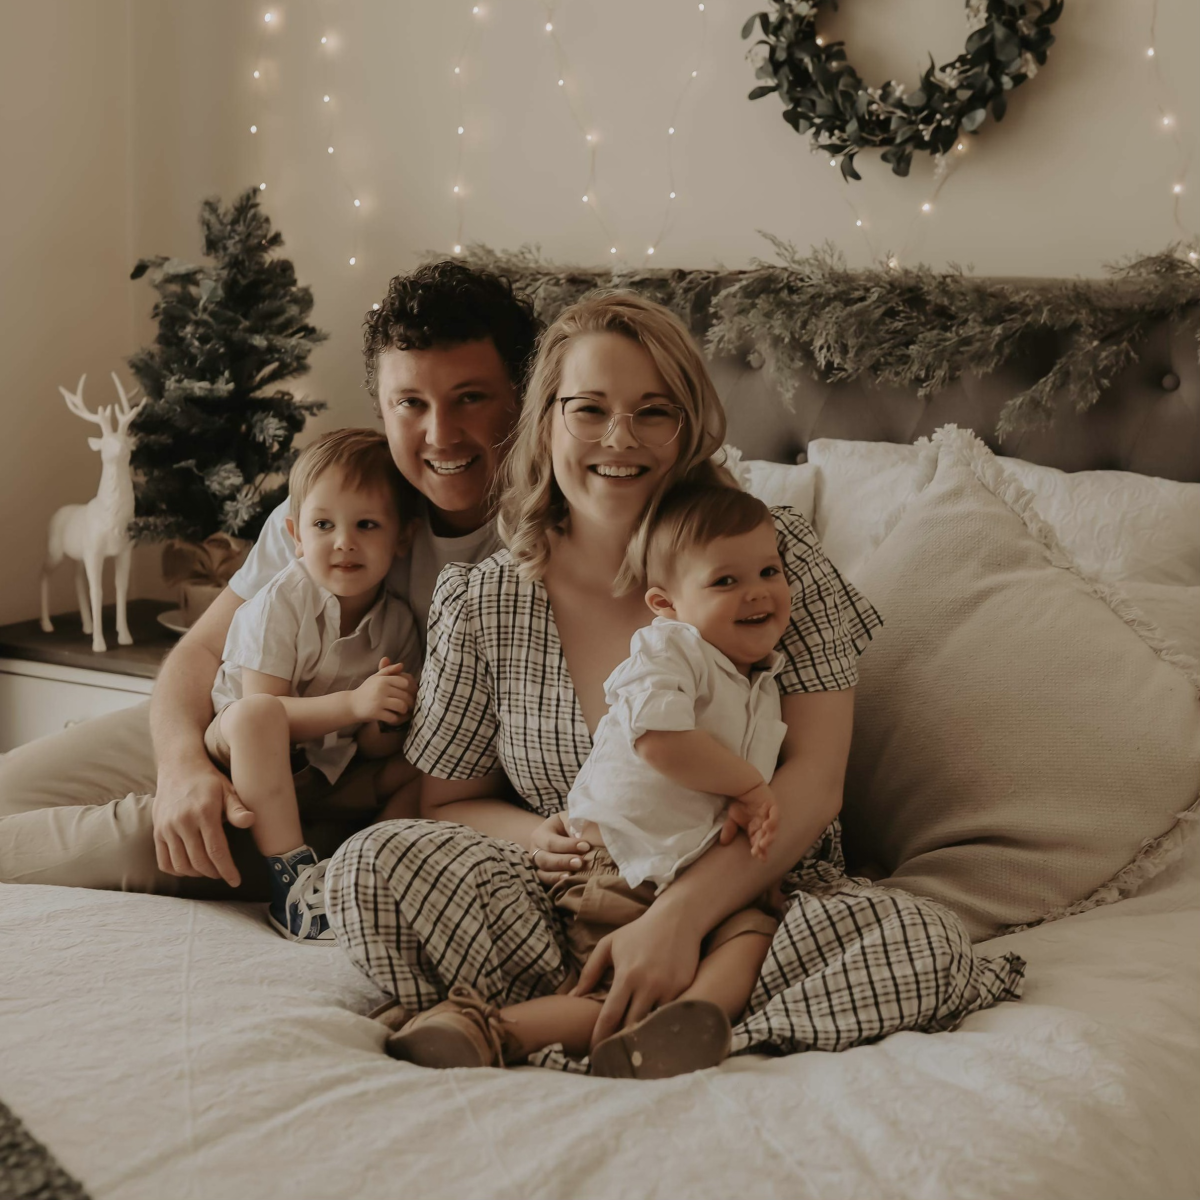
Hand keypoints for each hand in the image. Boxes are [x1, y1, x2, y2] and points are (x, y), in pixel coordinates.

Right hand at [152, 757, 255, 887]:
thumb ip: (237, 809)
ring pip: (181, 865)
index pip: (216, 851)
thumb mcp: (228, 790)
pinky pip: (164, 861)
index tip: (235, 881)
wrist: (178, 766)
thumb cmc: (209, 780)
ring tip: (210, 870)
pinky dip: (177, 870)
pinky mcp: (156, 831)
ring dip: (197, 873)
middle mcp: (182, 822)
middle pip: (199, 861)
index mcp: (203, 813)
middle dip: (215, 873)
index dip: (227, 870)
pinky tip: (190, 867)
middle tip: (224, 873)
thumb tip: (250, 821)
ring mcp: (166, 828)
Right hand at [350, 656, 415, 724]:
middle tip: (409, 706)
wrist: (351, 704)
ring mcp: (378, 701)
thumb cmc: (366, 690)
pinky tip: (393, 718)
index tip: (409, 695)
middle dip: (410, 703)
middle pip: (405, 696)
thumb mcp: (376, 678)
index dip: (410, 689)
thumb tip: (402, 665)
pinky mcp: (375, 713)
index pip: (405, 683)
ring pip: (402, 706)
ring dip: (404, 711)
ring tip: (401, 712)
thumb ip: (389, 670)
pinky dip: (395, 720)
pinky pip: (393, 718)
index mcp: (383, 679)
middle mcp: (381, 688)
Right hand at [529, 811, 589, 884]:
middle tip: (580, 863)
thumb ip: (576, 826)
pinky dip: (557, 884)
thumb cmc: (573, 825)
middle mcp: (536, 850)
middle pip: (544, 859)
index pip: (551, 842)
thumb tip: (582, 837)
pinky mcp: (545, 877)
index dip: (568, 845)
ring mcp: (538, 866)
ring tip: (572, 876)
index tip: (586, 846)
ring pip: (543, 874)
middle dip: (562, 862)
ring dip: (557, 876)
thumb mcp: (573, 820)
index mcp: (542, 833)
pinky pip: (547, 884)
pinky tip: (568, 884)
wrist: (568, 836)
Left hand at [571, 904, 702, 1047]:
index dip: (600, 1036)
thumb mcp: (609, 945)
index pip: (610, 1015)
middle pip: (631, 1026)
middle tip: (611, 1054)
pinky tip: (653, 1032)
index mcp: (627, 975)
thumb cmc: (638, 932)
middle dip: (620, 1041)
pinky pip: (670, 1014)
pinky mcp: (685, 989)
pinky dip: (660, 1024)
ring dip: (641, 1036)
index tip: (593, 1050)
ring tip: (632, 1049)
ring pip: (653, 1023)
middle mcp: (648, 985)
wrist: (677, 919)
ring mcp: (669, 989)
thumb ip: (590, 971)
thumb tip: (574, 996)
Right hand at [718, 780, 778, 859]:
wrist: (744, 785)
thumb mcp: (732, 818)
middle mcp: (764, 825)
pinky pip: (775, 816)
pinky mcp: (773, 807)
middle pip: (766, 838)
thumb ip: (729, 829)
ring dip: (769, 837)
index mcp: (756, 829)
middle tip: (758, 851)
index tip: (759, 858)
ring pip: (772, 830)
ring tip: (763, 843)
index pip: (759, 842)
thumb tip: (723, 842)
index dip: (760, 850)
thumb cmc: (740, 802)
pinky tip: (766, 826)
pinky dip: (772, 822)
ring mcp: (770, 816)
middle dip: (763, 845)